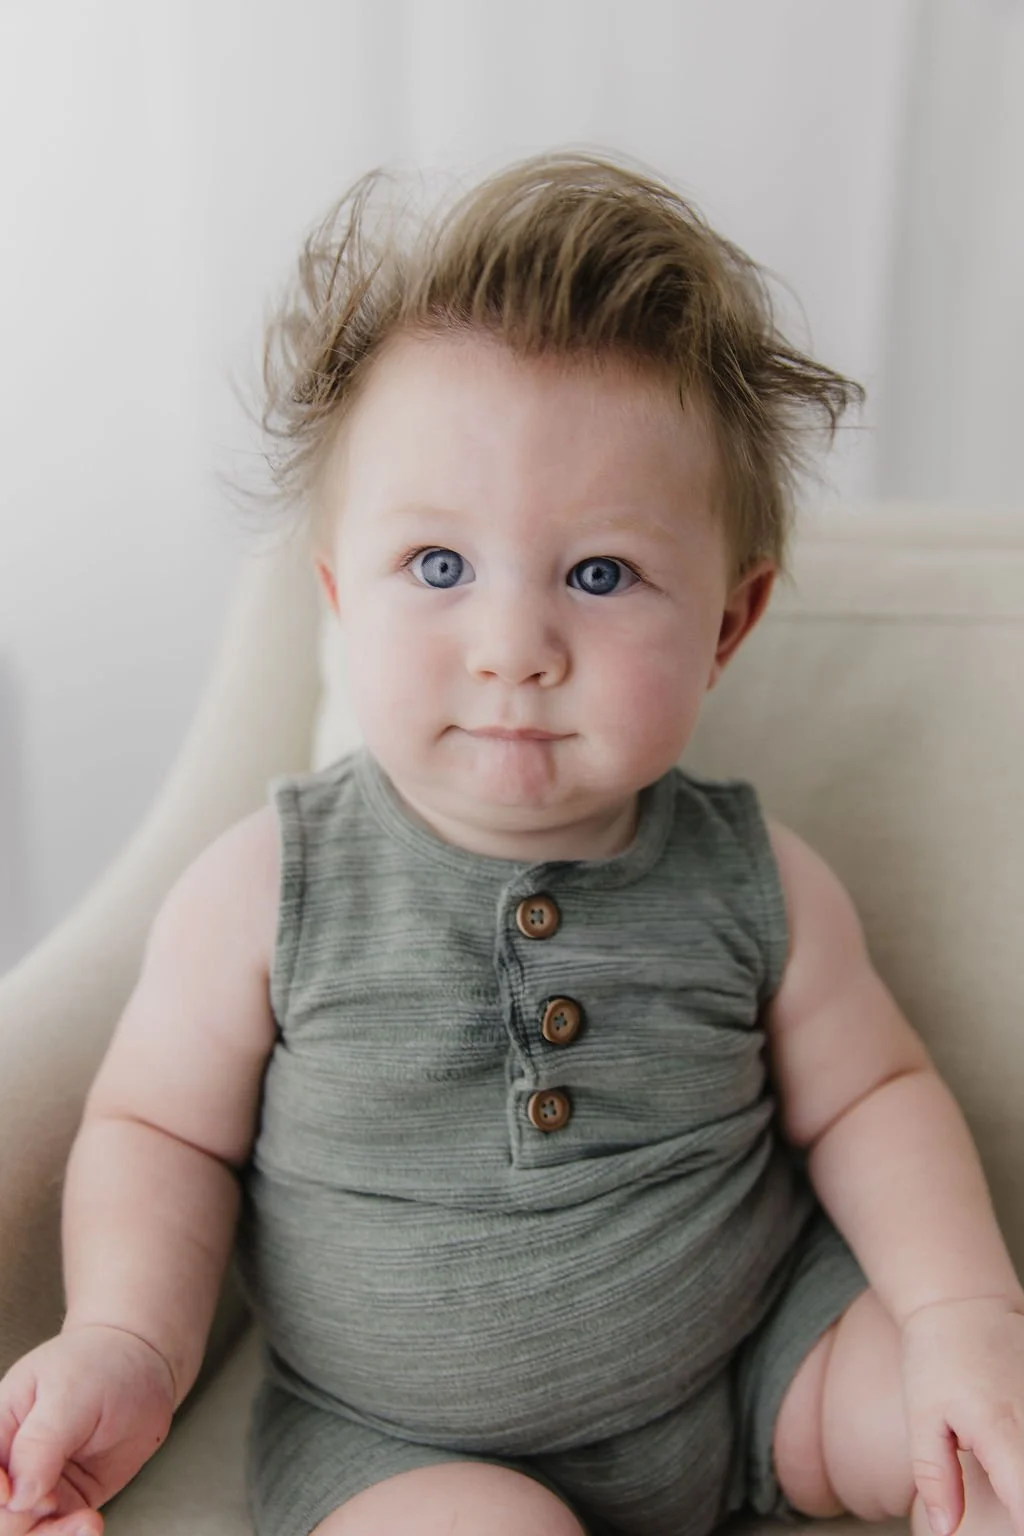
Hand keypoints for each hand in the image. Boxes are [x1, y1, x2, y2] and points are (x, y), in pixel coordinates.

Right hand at [0, 1324, 175, 1535]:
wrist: (143, 1365)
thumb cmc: (100, 1365)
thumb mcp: (69, 1394)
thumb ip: (41, 1443)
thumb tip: (17, 1497)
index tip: (12, 1494)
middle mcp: (11, 1463)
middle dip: (19, 1521)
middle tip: (53, 1501)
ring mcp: (38, 1486)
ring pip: (23, 1532)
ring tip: (84, 1521)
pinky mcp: (66, 1502)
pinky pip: (56, 1533)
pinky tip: (91, 1527)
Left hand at [901, 1295, 1023, 1535]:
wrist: (963, 1303)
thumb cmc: (935, 1361)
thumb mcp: (920, 1417)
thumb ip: (935, 1477)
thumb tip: (944, 1531)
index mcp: (1001, 1429)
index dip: (1020, 1528)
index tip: (1006, 1529)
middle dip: (1023, 1508)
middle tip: (1005, 1506)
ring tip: (1006, 1476)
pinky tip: (1015, 1451)